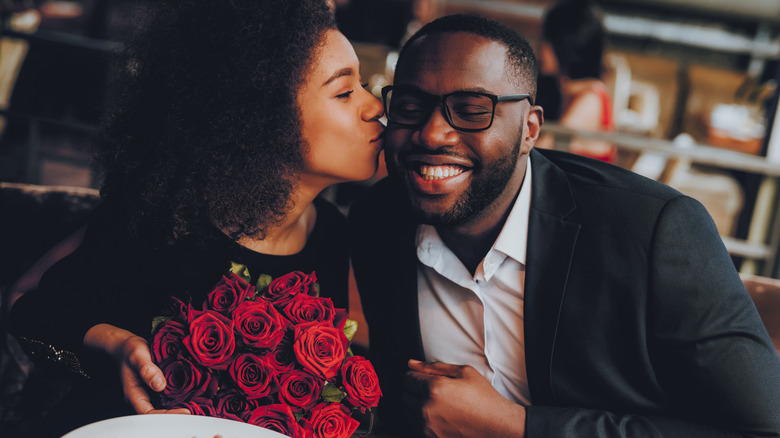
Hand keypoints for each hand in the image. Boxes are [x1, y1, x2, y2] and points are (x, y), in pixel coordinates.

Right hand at [84, 324, 188, 414]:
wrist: (128, 346)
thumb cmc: (130, 351)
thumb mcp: (138, 356)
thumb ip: (147, 370)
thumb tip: (160, 385)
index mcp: (134, 394)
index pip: (149, 412)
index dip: (166, 415)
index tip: (183, 411)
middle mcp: (142, 397)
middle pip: (158, 413)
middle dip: (175, 413)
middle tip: (191, 410)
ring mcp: (150, 393)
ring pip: (164, 406)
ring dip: (177, 406)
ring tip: (194, 403)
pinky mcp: (157, 387)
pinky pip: (167, 396)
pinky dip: (177, 397)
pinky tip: (189, 394)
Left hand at [403, 359, 525, 437]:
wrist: (497, 426)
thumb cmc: (484, 399)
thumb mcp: (464, 372)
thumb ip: (433, 366)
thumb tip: (412, 363)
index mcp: (434, 388)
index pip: (406, 378)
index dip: (414, 375)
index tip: (422, 378)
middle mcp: (427, 408)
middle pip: (404, 394)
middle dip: (414, 389)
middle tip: (432, 390)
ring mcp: (427, 426)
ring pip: (407, 410)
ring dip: (416, 405)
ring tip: (437, 403)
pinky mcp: (430, 437)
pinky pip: (414, 424)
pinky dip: (421, 419)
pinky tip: (438, 415)